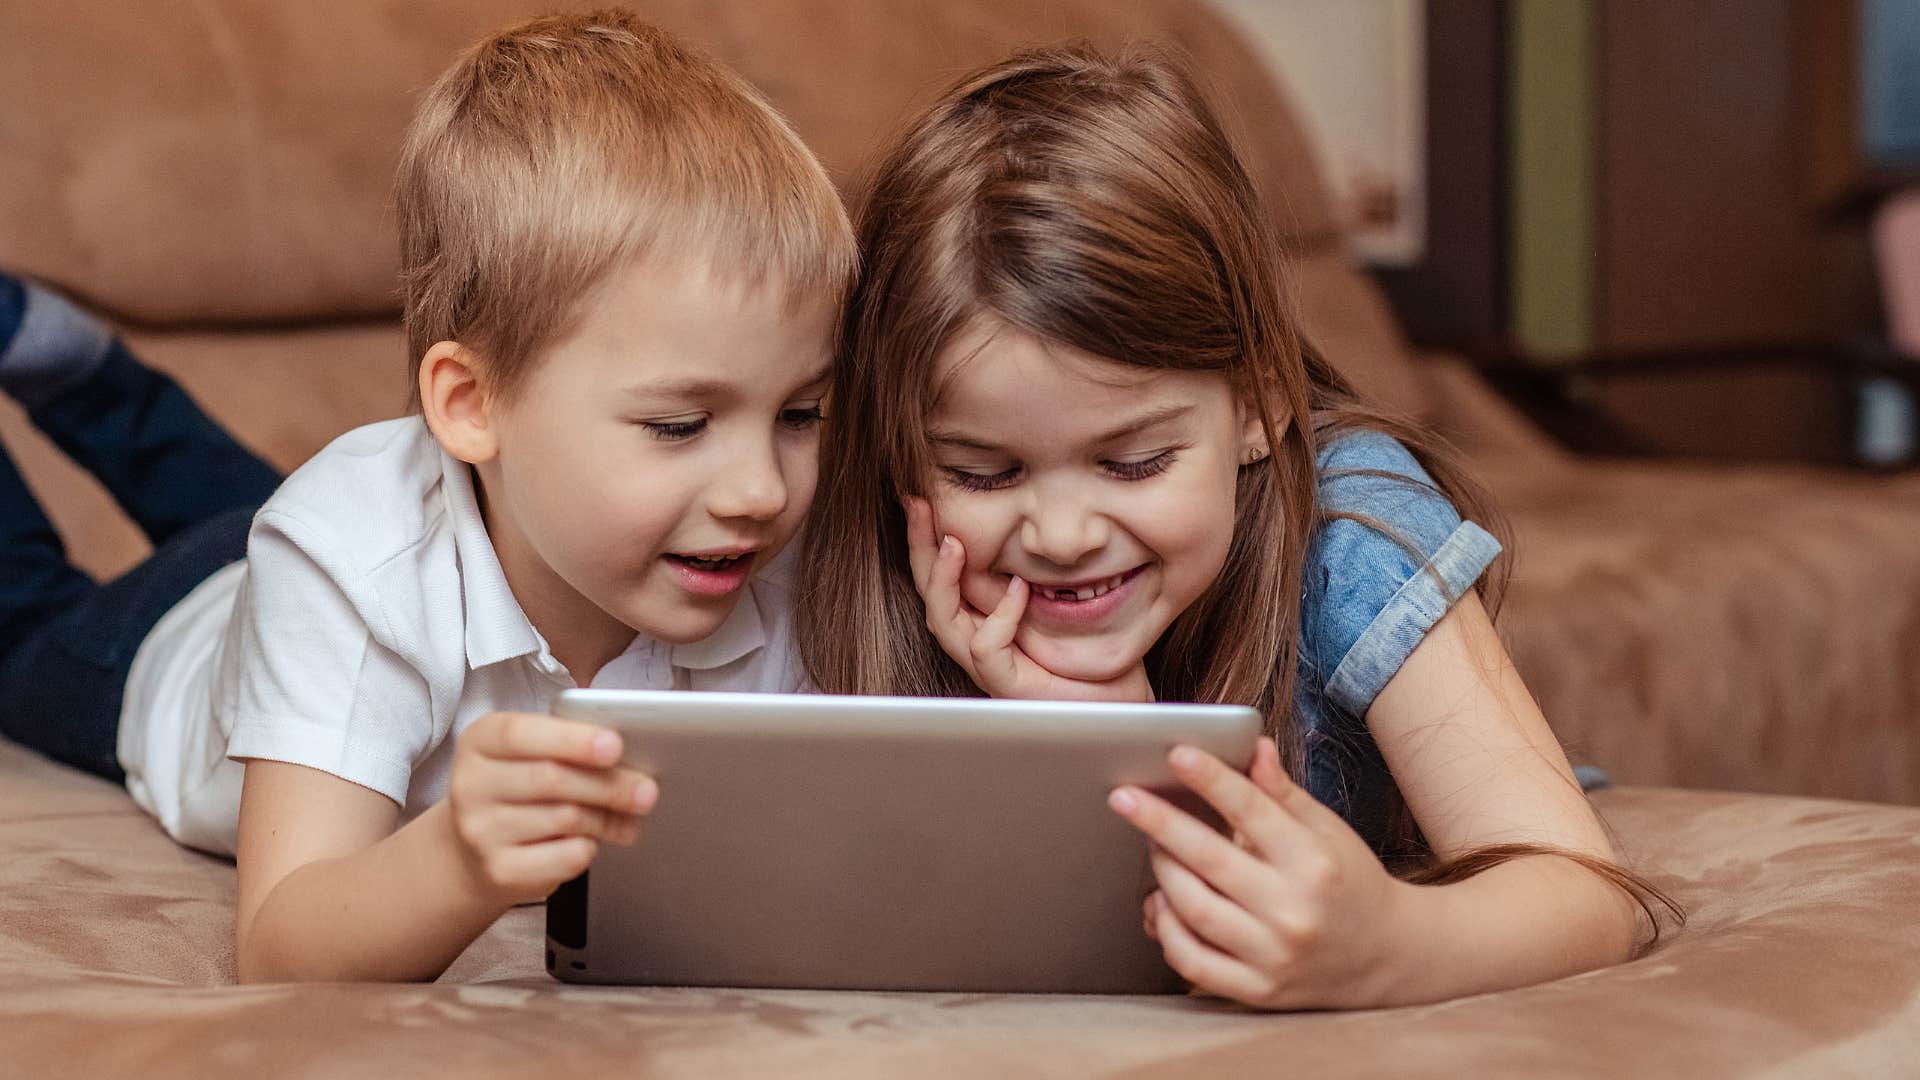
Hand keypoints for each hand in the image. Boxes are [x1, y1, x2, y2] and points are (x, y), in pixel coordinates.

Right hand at [446, 711, 656, 905]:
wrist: (474, 852)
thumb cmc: (518, 790)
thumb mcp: (529, 754)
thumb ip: (567, 746)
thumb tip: (627, 757)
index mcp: (479, 741)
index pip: (521, 734)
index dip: (572, 740)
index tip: (615, 746)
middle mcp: (470, 785)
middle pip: (551, 778)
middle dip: (608, 784)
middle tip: (647, 790)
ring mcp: (480, 831)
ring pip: (565, 817)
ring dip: (606, 817)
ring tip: (629, 816)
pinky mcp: (499, 870)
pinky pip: (565, 857)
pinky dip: (589, 847)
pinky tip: (592, 841)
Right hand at [903, 496, 1152, 700]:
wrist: (1121, 703)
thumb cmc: (1096, 655)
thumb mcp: (1064, 598)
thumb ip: (1040, 569)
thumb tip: (1032, 519)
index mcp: (985, 619)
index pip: (941, 577)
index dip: (925, 540)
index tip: (923, 497)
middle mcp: (978, 643)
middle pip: (930, 594)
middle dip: (920, 547)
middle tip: (917, 504)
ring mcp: (990, 668)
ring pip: (944, 623)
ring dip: (944, 581)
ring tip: (952, 543)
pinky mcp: (1009, 687)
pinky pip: (986, 649)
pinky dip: (999, 617)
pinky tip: (1019, 590)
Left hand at [1111, 737, 1412, 1009]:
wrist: (1388, 957)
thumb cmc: (1350, 882)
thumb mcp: (1327, 830)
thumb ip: (1283, 794)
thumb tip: (1254, 748)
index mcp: (1313, 861)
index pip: (1251, 810)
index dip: (1210, 779)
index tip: (1176, 754)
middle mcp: (1293, 910)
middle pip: (1209, 859)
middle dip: (1160, 822)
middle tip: (1125, 797)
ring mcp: (1273, 955)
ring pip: (1194, 909)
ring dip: (1162, 873)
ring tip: (1151, 846)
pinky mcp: (1257, 990)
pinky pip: (1193, 961)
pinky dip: (1168, 930)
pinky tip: (1161, 902)